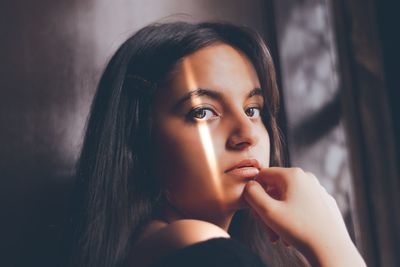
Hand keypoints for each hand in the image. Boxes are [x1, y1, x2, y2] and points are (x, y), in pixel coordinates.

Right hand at [243, 167, 365, 266]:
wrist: (332, 250)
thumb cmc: (300, 230)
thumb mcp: (268, 211)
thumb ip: (252, 194)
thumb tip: (249, 186)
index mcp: (293, 175)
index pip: (263, 175)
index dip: (254, 192)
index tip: (255, 211)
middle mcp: (307, 178)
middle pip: (276, 189)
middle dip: (267, 210)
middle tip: (266, 230)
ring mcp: (317, 190)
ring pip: (288, 200)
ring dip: (278, 217)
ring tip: (279, 237)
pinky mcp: (324, 203)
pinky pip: (301, 206)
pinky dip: (292, 218)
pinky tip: (292, 235)